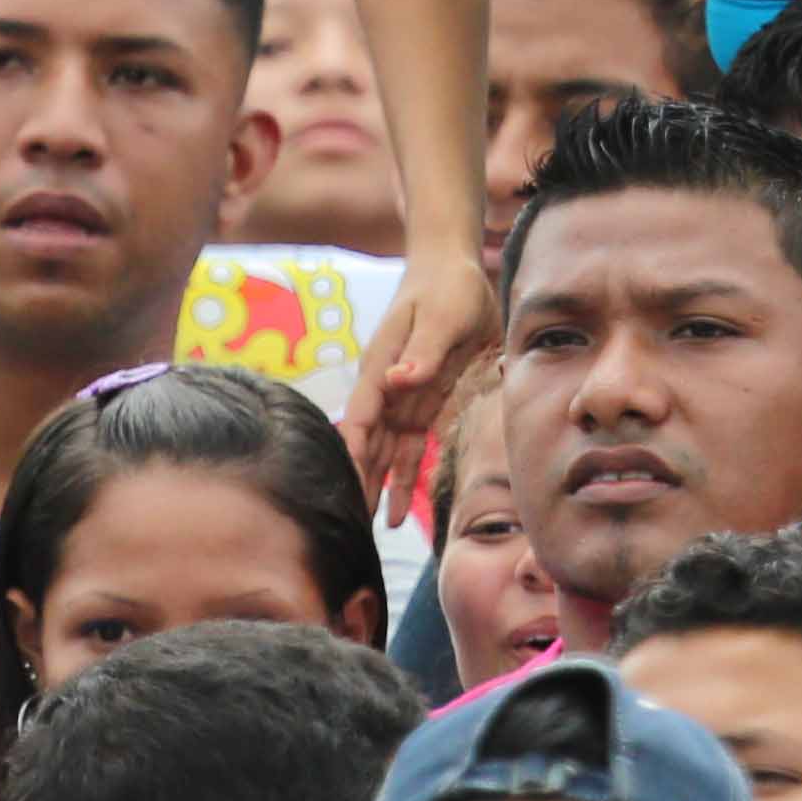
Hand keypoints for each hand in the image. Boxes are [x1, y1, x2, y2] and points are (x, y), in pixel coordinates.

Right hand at [350, 254, 496, 513]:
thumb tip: (399, 380)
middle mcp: (386, 388)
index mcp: (382, 367)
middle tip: (353, 527)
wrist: (454, 269)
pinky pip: (411, 449)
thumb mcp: (441, 316)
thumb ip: (423, 352)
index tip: (347, 487)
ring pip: (387, 454)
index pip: (362, 418)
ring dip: (380, 489)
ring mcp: (403, 398)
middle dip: (360, 483)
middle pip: (369, 445)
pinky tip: (398, 515)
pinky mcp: (424, 403)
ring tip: (373, 532)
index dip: (355, 453)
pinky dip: (404, 479)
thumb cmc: (445, 287)